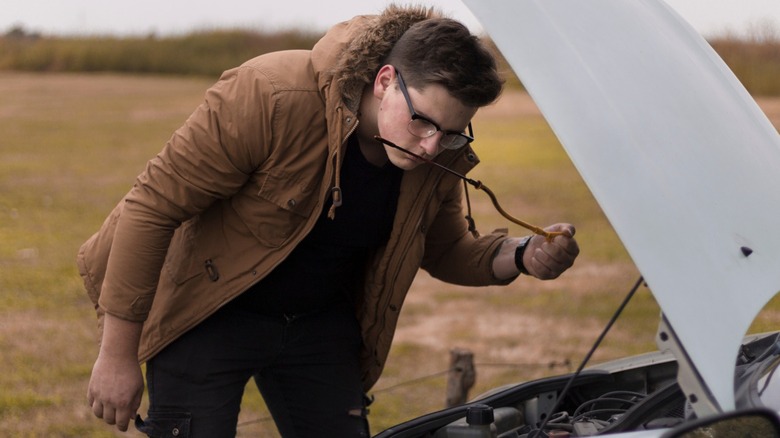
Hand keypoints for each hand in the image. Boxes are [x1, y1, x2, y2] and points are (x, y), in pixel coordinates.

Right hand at [86, 314, 144, 431]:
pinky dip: (96, 404)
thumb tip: (131, 417)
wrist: (117, 355)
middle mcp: (110, 401)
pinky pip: (91, 403)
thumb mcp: (139, 387)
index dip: (123, 426)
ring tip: (110, 406)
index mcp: (124, 402)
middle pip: (109, 420)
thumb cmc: (131, 371)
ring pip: (98, 414)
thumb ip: (135, 403)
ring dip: (104, 413)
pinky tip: (102, 398)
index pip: (121, 423)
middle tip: (119, 413)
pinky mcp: (91, 389)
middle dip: (115, 419)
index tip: (124, 425)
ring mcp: (99, 395)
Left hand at [523, 223, 578, 279]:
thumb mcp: (556, 229)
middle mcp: (570, 261)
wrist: (532, 249)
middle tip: (543, 244)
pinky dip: (535, 262)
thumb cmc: (547, 239)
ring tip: (537, 251)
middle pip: (558, 253)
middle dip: (547, 246)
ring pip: (549, 262)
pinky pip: (542, 270)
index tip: (553, 237)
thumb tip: (568, 232)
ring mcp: (560, 270)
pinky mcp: (550, 276)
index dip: (558, 239)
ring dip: (539, 254)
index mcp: (573, 249)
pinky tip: (534, 258)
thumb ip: (565, 228)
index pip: (568, 244)